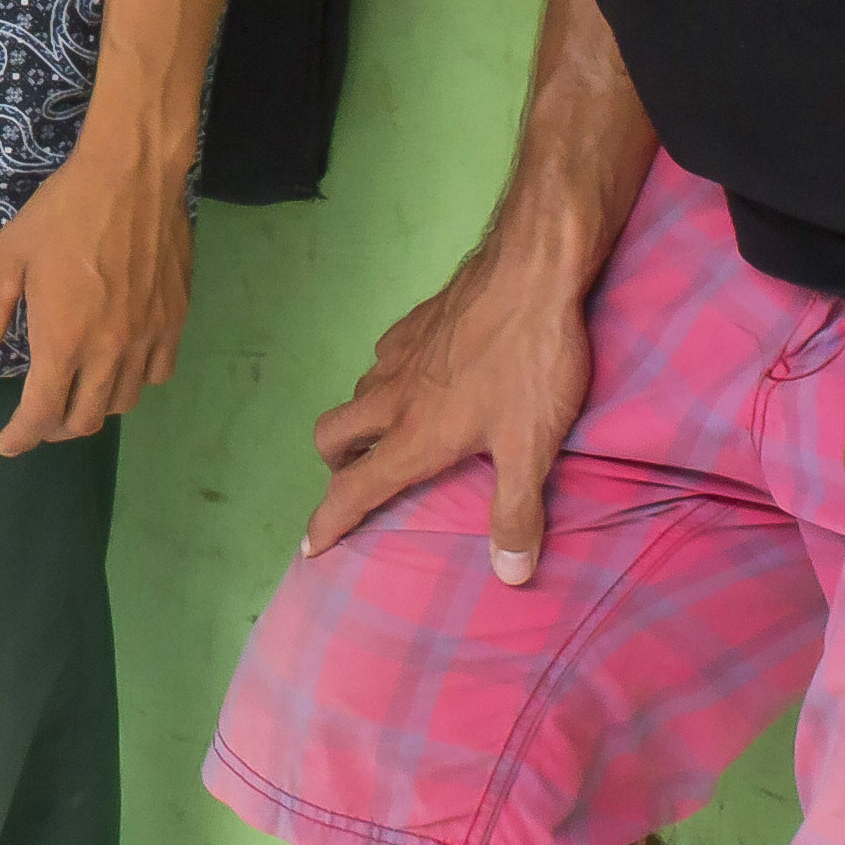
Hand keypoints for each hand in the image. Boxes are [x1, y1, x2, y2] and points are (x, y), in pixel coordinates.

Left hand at [0, 140, 190, 455]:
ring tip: (77, 393)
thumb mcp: (11, 255)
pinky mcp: (175, 319)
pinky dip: (135, 381)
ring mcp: (147, 337)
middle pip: (85, 419)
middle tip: (38, 418)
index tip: (9, 444)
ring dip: (95, 408)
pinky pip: (158, 372)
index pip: (42, 413)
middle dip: (55, 428)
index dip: (22, 436)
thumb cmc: (64, 211)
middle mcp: (109, 351)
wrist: (132, 175)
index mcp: (64, 340)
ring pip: (123, 401)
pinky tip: (121, 365)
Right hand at [298, 237, 596, 572]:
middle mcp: (394, 396)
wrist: (531, 269)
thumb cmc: (530, 361)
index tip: (310, 547)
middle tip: (358, 477)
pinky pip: (385, 356)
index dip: (329, 523)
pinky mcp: (417, 320)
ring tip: (395, 431)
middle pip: (332, 435)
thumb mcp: (534, 446)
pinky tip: (424, 375)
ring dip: (364, 420)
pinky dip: (389, 377)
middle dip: (334, 464)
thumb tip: (510, 575)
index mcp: (415, 435)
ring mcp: (400, 353)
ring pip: (358, 393)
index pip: (356, 489)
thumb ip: (517, 511)